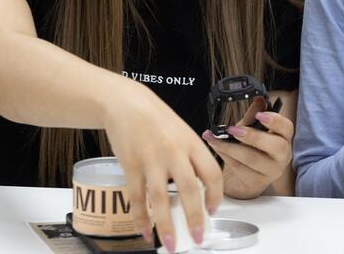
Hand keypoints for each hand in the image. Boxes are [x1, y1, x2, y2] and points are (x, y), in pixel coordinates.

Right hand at [104, 82, 222, 252]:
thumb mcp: (183, 133)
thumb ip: (191, 159)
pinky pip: (137, 198)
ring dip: (166, 225)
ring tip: (170, 243)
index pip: (212, 174)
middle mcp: (174, 152)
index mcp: (192, 143)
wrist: (127, 103)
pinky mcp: (130, 166)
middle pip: (189, 190)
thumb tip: (198, 192)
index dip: (216, 196)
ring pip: (160, 199)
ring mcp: (151, 160)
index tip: (212, 212)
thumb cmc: (158, 120)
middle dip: (194, 218)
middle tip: (198, 237)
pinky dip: (140, 217)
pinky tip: (145, 230)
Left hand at [202, 104, 294, 198]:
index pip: (287, 128)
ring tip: (215, 138)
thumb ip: (254, 116)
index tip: (260, 115)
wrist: (246, 176)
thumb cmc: (252, 148)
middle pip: (275, 146)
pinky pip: (239, 167)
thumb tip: (259, 99)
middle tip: (233, 129)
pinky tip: (215, 146)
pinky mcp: (257, 181)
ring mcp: (271, 171)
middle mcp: (282, 155)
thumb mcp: (252, 129)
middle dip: (253, 136)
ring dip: (230, 146)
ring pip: (252, 158)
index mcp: (284, 138)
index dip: (275, 121)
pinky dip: (224, 155)